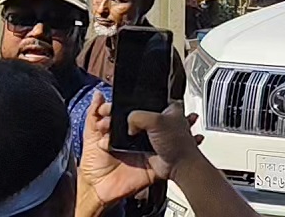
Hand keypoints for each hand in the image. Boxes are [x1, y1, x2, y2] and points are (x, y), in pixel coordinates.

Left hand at [79, 92, 205, 208]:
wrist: (100, 188)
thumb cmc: (94, 164)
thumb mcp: (91, 135)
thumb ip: (93, 115)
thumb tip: (98, 95)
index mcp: (125, 129)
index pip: (136, 112)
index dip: (141, 105)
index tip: (146, 100)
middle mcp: (139, 136)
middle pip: (157, 120)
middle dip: (170, 113)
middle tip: (174, 108)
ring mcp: (148, 148)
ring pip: (168, 134)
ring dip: (182, 125)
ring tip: (191, 118)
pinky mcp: (154, 160)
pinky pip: (171, 153)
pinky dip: (183, 146)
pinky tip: (193, 137)